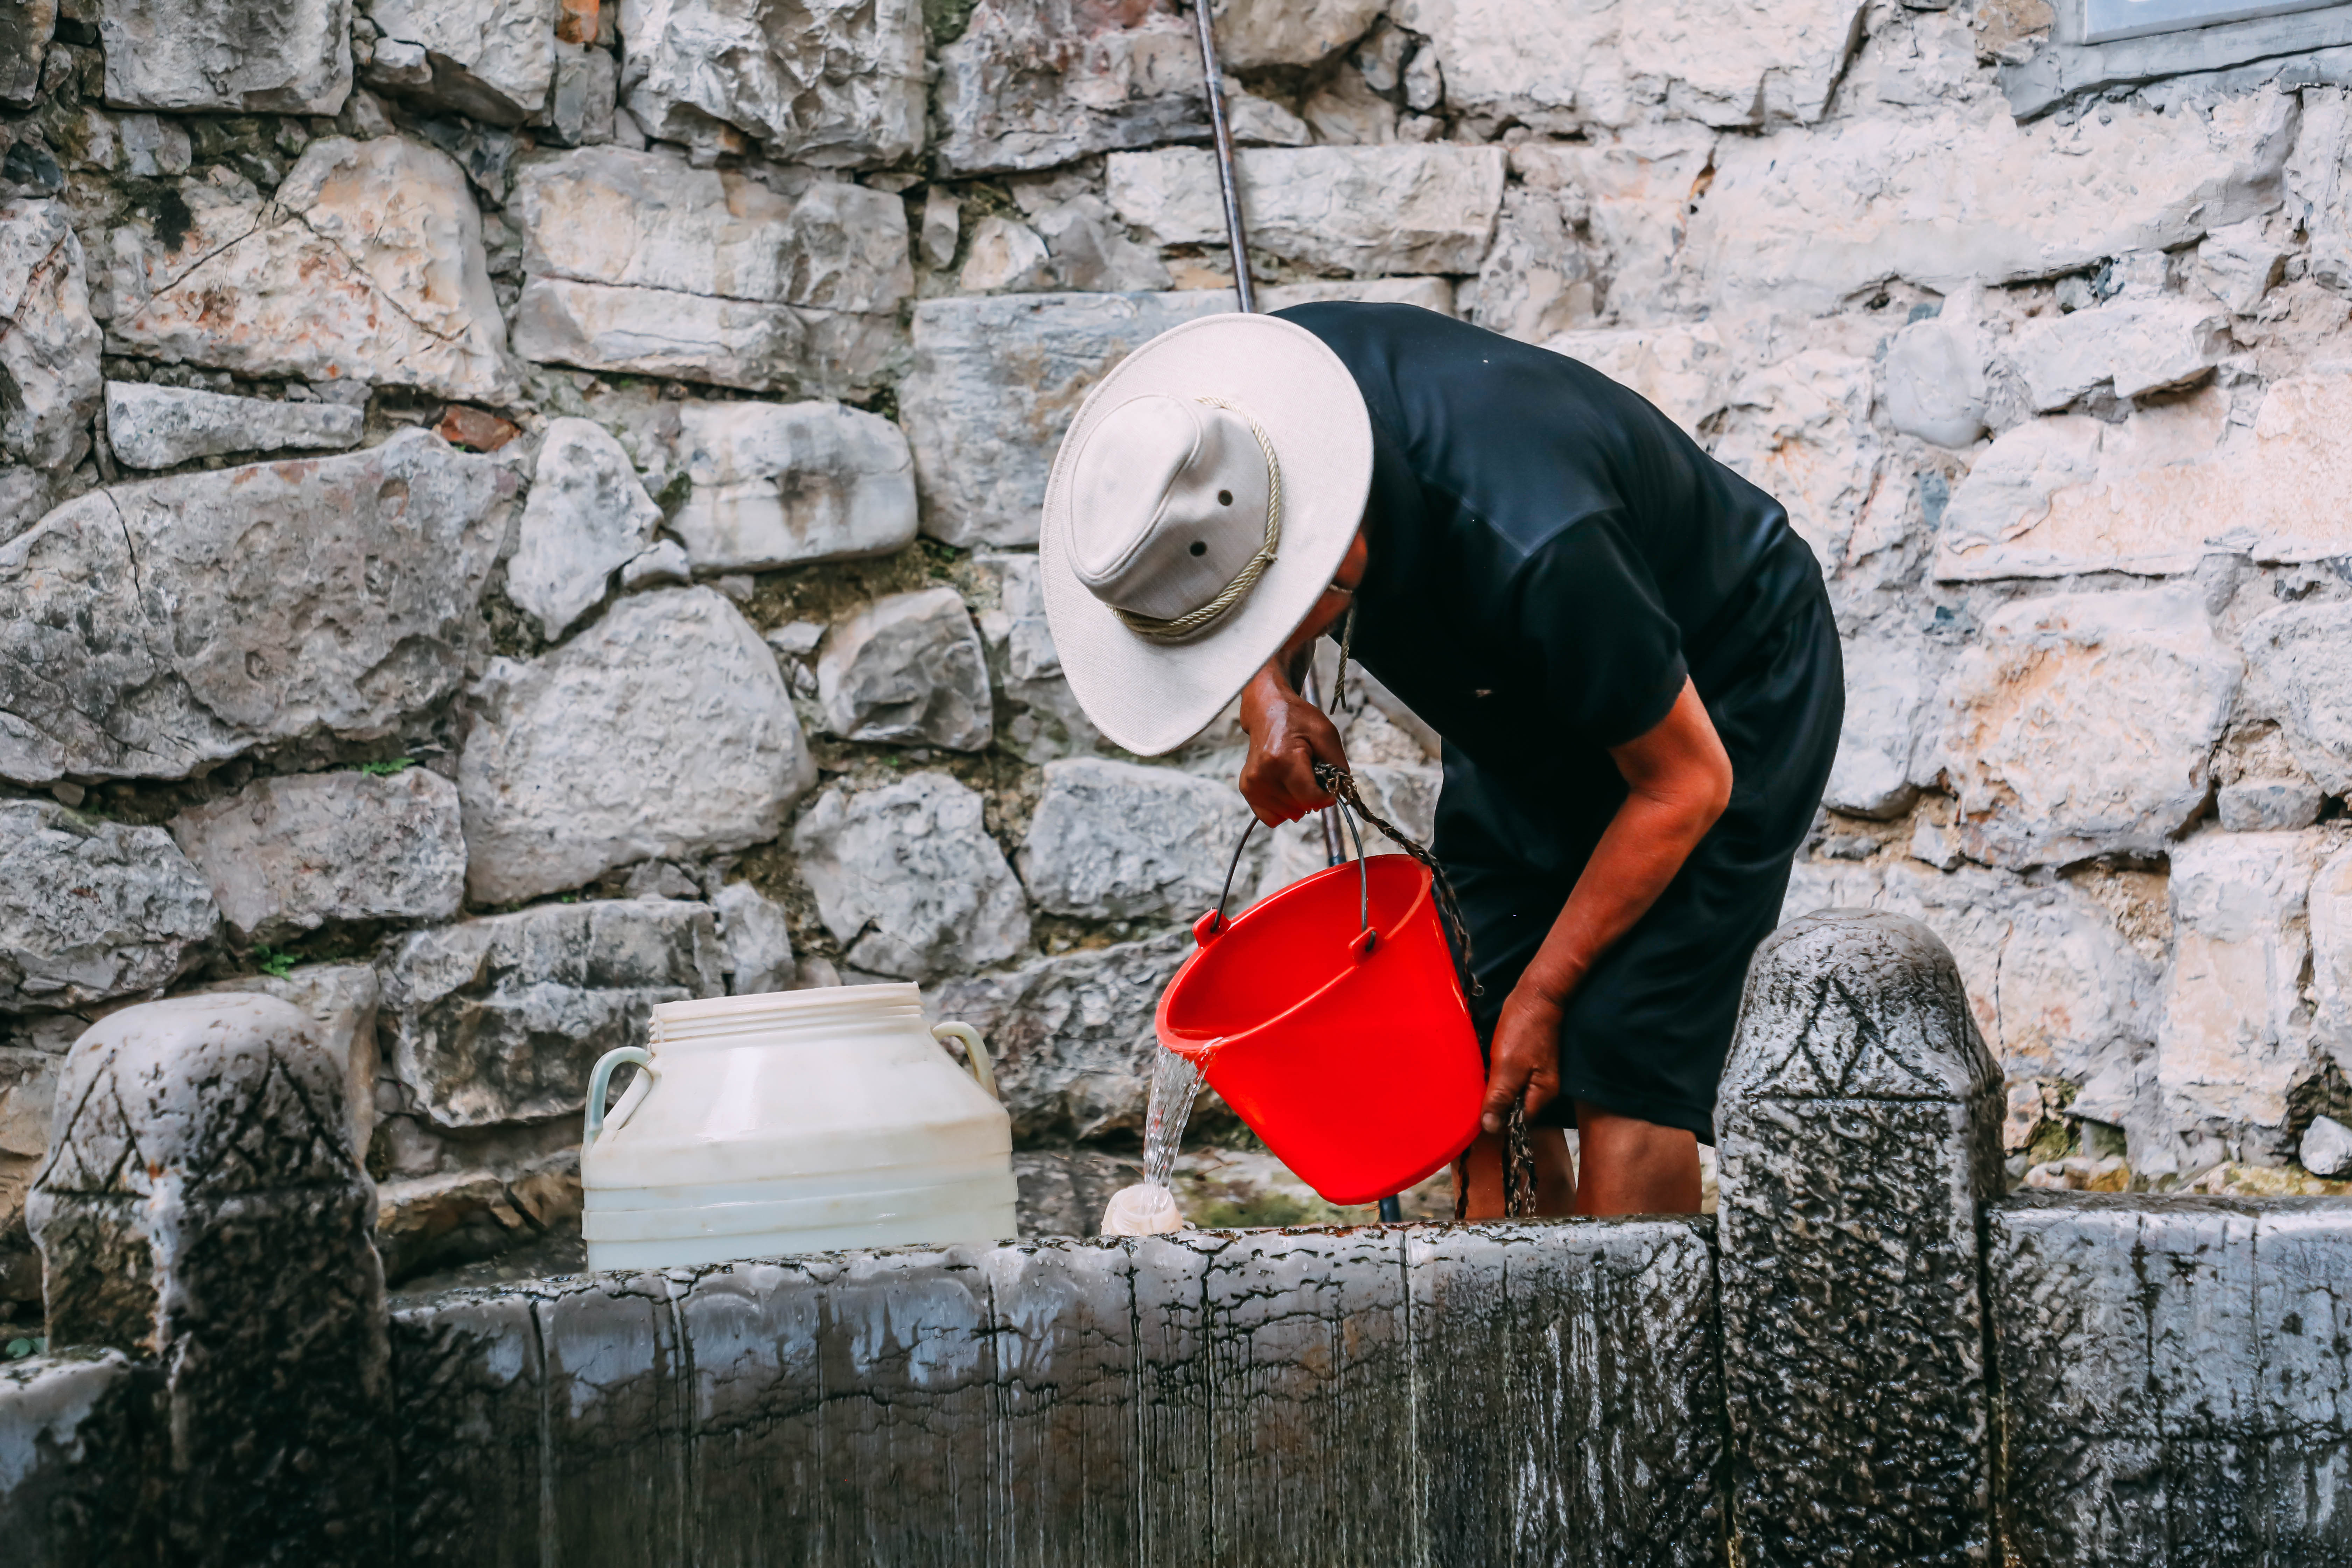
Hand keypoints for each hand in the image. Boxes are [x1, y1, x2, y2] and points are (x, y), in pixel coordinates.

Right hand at [1237, 663, 1344, 825]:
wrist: (1266, 710)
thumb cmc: (1297, 720)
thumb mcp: (1326, 734)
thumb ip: (1338, 766)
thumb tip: (1337, 795)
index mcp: (1283, 759)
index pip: (1311, 798)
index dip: (1326, 796)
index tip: (1329, 785)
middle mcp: (1262, 775)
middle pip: (1301, 807)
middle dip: (1313, 796)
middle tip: (1311, 773)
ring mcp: (1252, 784)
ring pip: (1289, 814)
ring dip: (1299, 802)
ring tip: (1297, 777)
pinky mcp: (1247, 789)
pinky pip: (1271, 817)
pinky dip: (1284, 809)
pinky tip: (1286, 790)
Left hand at [1481, 984, 1563, 1133]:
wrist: (1538, 993)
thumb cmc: (1524, 1027)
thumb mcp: (1508, 1066)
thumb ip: (1500, 1097)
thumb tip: (1491, 1128)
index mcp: (1542, 1093)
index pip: (1518, 1121)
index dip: (1497, 1121)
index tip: (1475, 1119)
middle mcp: (1543, 1088)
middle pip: (1516, 1107)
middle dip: (1495, 1104)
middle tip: (1471, 1097)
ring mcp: (1539, 1072)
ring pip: (1512, 1091)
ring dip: (1495, 1089)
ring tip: (1476, 1083)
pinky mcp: (1530, 1059)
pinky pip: (1512, 1076)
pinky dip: (1499, 1075)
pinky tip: (1487, 1069)